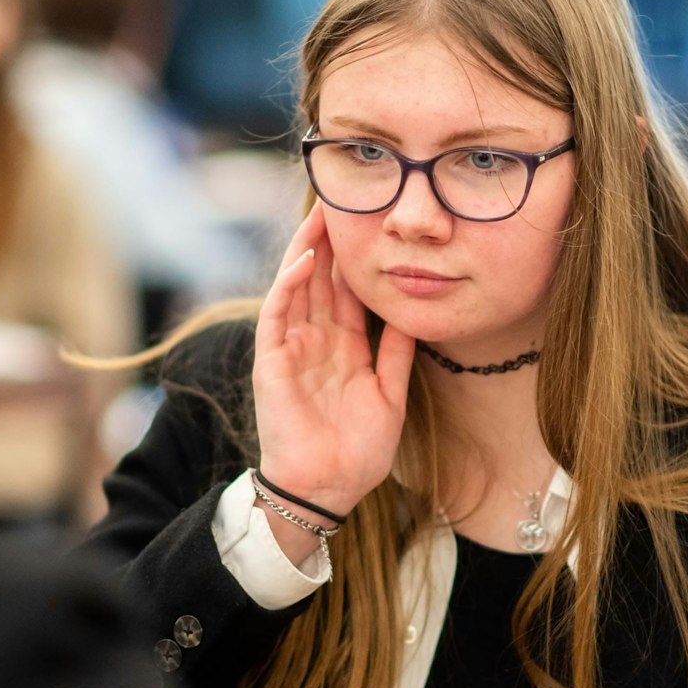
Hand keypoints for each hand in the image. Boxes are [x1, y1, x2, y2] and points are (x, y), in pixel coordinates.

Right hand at [252, 203, 413, 514]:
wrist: (328, 489)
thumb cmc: (359, 452)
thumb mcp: (390, 396)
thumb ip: (398, 355)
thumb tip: (415, 316)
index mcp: (344, 348)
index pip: (349, 292)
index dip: (357, 259)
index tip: (372, 223)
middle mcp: (316, 341)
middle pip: (322, 280)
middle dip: (331, 242)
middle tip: (346, 198)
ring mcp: (292, 348)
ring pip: (298, 287)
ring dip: (308, 251)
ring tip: (322, 214)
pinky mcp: (272, 361)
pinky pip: (278, 314)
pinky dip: (290, 285)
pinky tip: (306, 260)